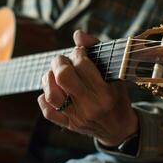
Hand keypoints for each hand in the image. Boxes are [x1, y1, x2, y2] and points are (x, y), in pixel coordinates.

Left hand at [38, 30, 137, 145]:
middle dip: (59, 62)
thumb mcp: (114, 74)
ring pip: (51, 94)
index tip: (80, 53)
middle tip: (62, 60)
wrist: (119, 128)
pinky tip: (50, 90)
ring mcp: (77, 118)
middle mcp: (90, 106)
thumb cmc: (117, 96)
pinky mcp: (68, 125)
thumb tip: (77, 34)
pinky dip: (44, 98)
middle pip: (63, 77)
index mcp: (105, 92)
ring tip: (53, 73)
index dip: (78, 53)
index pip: (82, 65)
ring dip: (48, 78)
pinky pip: (48, 112)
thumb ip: (96, 51)